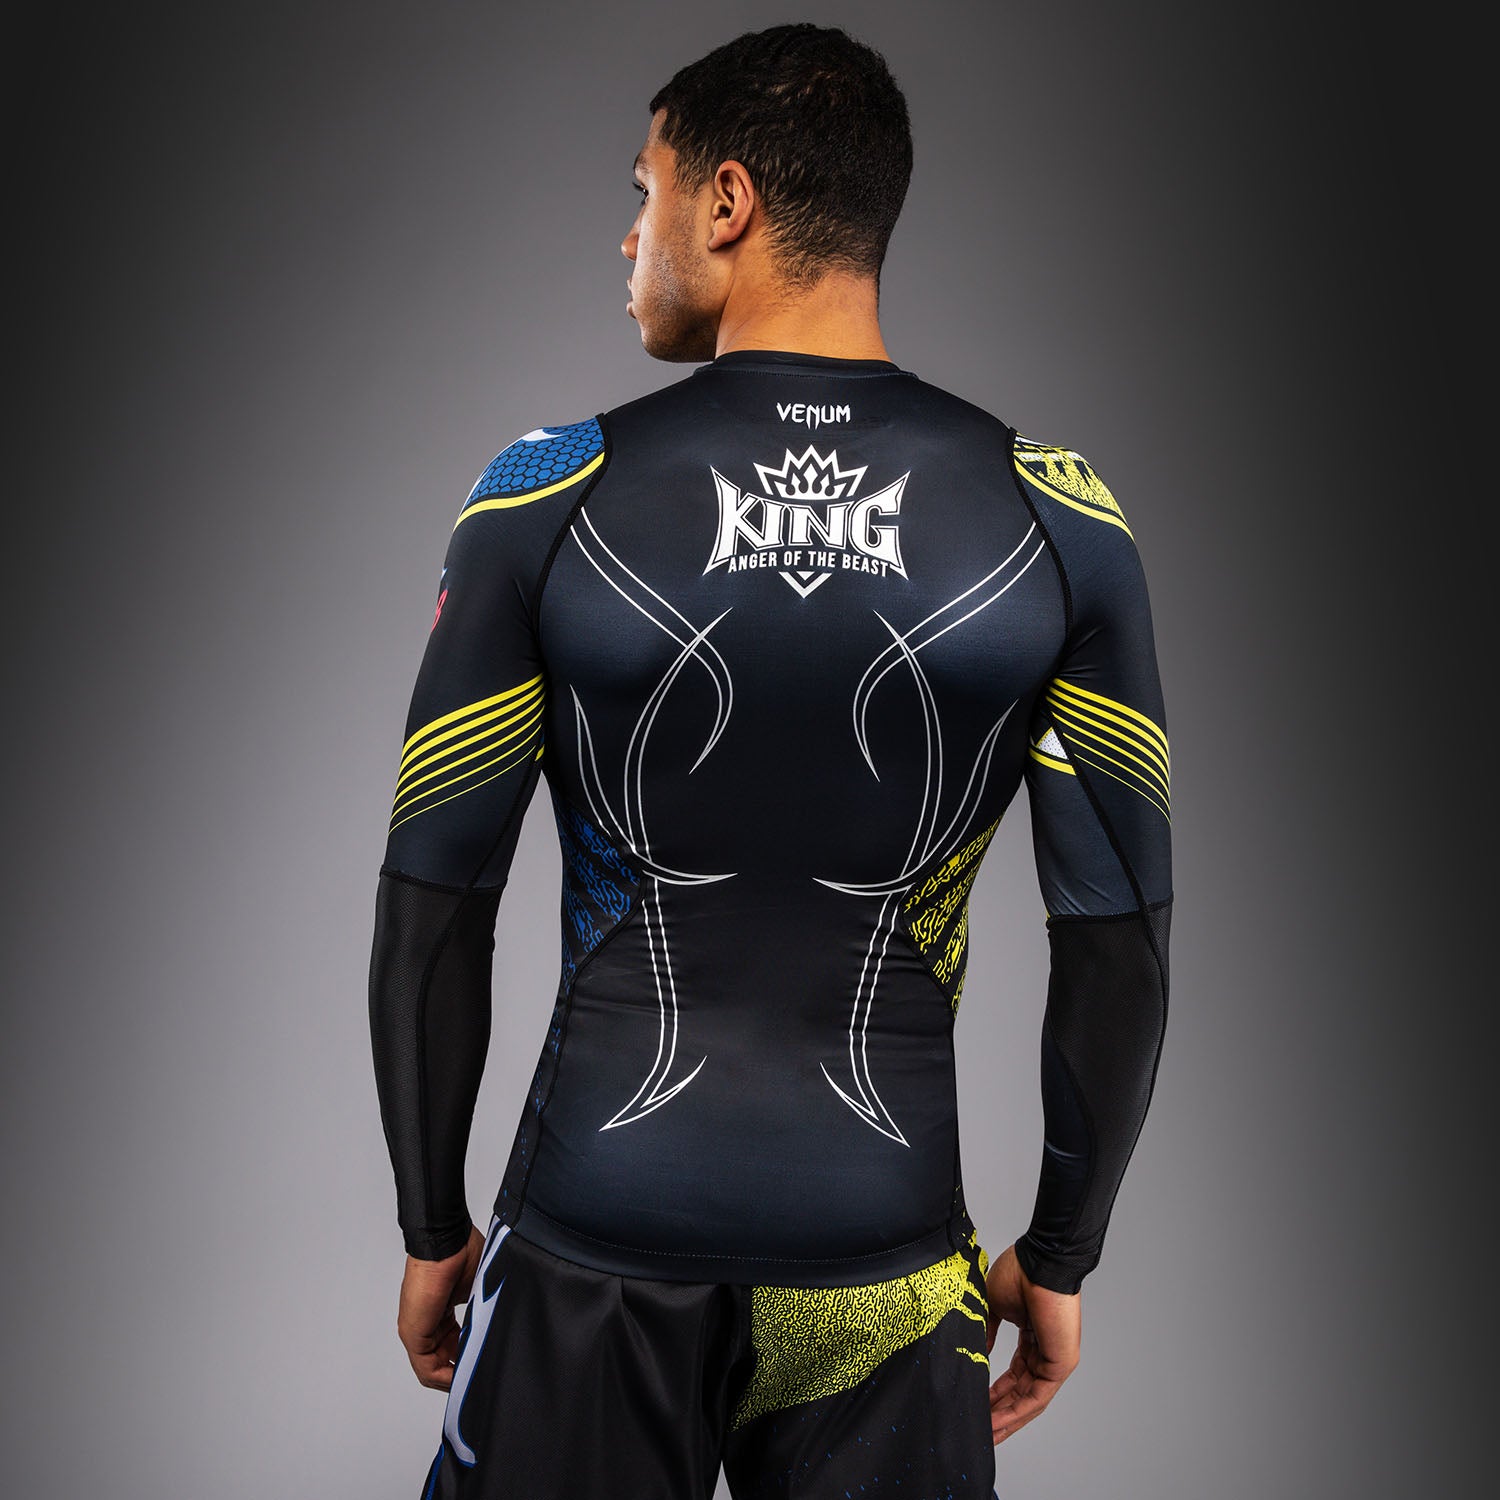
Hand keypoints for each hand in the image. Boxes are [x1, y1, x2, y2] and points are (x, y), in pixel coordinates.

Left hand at [396, 1224, 485, 1390]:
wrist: (447, 1240)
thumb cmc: (462, 1251)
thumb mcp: (477, 1287)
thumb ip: (481, 1309)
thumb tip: (499, 1323)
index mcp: (441, 1309)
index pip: (452, 1343)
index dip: (468, 1356)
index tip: (484, 1362)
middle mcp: (426, 1320)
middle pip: (443, 1358)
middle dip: (462, 1370)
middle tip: (481, 1377)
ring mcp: (417, 1328)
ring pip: (434, 1368)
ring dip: (455, 1377)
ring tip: (475, 1381)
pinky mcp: (413, 1333)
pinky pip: (427, 1368)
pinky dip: (446, 1378)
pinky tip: (464, 1378)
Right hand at [984, 1242, 1081, 1443]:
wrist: (1038, 1261)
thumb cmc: (1019, 1272)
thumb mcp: (993, 1306)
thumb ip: (987, 1329)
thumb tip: (978, 1349)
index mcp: (1031, 1337)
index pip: (1014, 1374)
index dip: (994, 1392)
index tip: (976, 1404)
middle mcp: (1045, 1352)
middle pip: (1021, 1392)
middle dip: (999, 1412)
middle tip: (979, 1429)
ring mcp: (1055, 1360)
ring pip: (1029, 1400)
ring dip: (1006, 1419)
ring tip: (985, 1434)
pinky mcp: (1060, 1364)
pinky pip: (1037, 1397)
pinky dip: (1016, 1412)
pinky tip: (998, 1423)